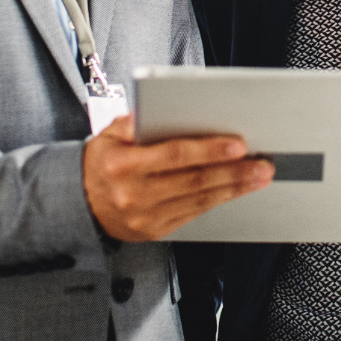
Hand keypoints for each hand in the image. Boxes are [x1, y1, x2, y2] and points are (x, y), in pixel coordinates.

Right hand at [83, 124, 272, 241]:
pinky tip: (236, 190)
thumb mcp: (106, 135)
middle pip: (194, 180)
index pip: (174, 155)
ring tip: (259, 176)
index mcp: (123, 165)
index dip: (209, 150)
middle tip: (262, 163)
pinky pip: (193, 215)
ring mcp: (145, 217)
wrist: (78, 205)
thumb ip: (131, 122)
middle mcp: (134, 194)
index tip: (238, 145)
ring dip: (234, 188)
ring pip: (199, 200)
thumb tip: (154, 110)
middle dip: (233, 171)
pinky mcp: (155, 231)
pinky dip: (218, 201)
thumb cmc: (99, 164)